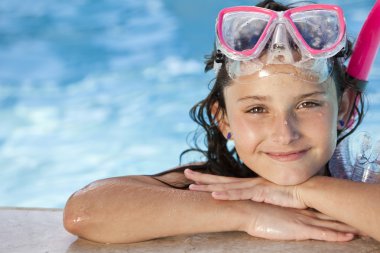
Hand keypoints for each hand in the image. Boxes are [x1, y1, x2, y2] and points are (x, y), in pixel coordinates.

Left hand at [184, 169, 306, 208]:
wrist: (308, 190)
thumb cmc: (291, 194)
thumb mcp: (271, 196)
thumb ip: (261, 198)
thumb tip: (254, 203)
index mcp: (249, 185)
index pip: (225, 181)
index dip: (210, 179)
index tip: (196, 177)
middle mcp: (248, 183)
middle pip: (220, 180)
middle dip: (202, 178)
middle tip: (185, 173)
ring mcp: (253, 187)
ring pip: (225, 187)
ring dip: (207, 187)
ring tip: (191, 187)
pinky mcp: (260, 192)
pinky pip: (240, 194)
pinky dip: (227, 195)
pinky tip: (214, 195)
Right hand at [244, 203, 356, 240]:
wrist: (247, 209)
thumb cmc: (252, 208)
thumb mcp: (265, 206)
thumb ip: (274, 207)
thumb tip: (273, 208)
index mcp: (294, 206)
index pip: (317, 208)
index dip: (331, 208)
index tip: (341, 208)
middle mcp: (301, 212)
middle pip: (327, 214)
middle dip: (343, 216)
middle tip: (357, 217)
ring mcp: (302, 220)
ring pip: (329, 224)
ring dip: (345, 227)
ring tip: (360, 229)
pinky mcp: (300, 229)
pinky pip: (323, 234)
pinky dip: (336, 235)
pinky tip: (348, 237)